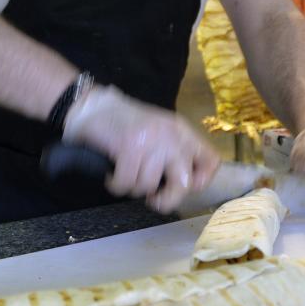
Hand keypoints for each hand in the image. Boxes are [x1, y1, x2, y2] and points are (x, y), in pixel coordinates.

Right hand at [63, 86, 220, 213]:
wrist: (93, 106)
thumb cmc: (124, 124)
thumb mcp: (159, 133)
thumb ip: (175, 153)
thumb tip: (188, 186)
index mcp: (181, 131)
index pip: (211, 161)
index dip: (201, 181)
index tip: (184, 187)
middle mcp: (170, 135)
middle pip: (184, 182)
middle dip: (167, 198)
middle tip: (153, 199)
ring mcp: (150, 140)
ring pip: (148, 185)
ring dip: (132, 188)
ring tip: (124, 175)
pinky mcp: (128, 146)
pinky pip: (126, 183)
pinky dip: (116, 185)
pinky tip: (111, 175)